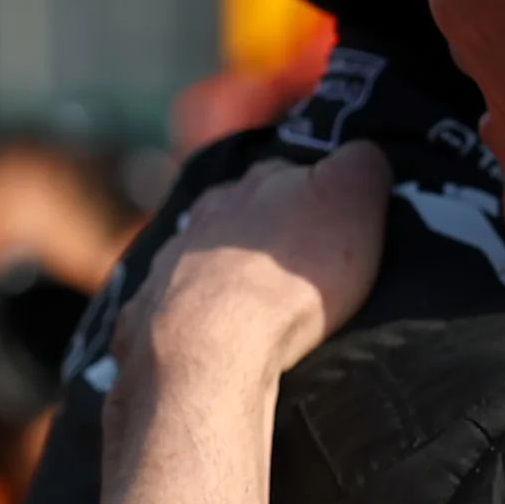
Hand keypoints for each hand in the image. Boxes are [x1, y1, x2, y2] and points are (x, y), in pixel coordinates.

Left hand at [122, 143, 390, 386]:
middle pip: (239, 214)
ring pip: (198, 259)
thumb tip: (362, 155)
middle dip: (261, 235)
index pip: (288, 173)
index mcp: (254, 184)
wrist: (210, 348)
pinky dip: (187, 321)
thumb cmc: (293, 274)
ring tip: (250, 312)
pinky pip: (165, 310)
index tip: (332, 224)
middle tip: (295, 272)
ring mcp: (166, 265)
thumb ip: (361, 164)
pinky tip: (206, 343)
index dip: (313, 195)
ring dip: (221, 277)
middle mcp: (204, 216)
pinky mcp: (142, 316)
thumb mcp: (352, 198)